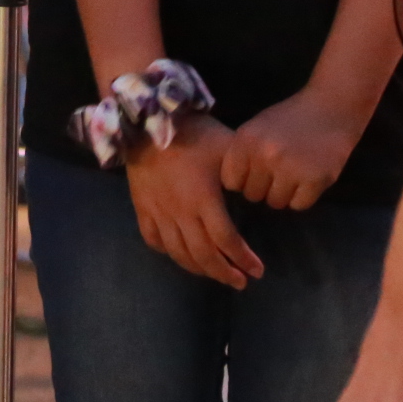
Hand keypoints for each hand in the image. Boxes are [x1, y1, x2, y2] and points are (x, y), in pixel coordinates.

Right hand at [123, 113, 263, 287]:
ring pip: (179, 253)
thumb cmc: (191, 131)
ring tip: (215, 273)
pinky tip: (179, 254)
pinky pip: (153, 240)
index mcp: (204, 200)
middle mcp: (181, 213)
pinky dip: (169, 253)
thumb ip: (243, 171)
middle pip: (203, 255)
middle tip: (240, 281)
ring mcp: (158, 213)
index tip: (257, 270)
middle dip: (224, 273)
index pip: (226, 240)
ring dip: (199, 269)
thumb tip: (260, 188)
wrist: (146, 120)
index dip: (243, 259)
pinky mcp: (142, 208)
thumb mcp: (226, 146)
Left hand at [221, 86, 366, 210]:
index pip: (231, 182)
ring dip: (283, 193)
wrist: (331, 106)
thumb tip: (231, 188)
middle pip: (252, 195)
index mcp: (246, 140)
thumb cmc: (290, 117)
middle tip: (278, 172)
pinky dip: (302, 196)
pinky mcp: (315, 179)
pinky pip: (298, 205)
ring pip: (275, 203)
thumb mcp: (257, 127)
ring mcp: (291, 168)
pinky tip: (307, 178)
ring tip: (293, 174)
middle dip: (263, 187)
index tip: (255, 172)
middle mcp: (265, 155)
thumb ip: (242, 153)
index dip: (242, 179)